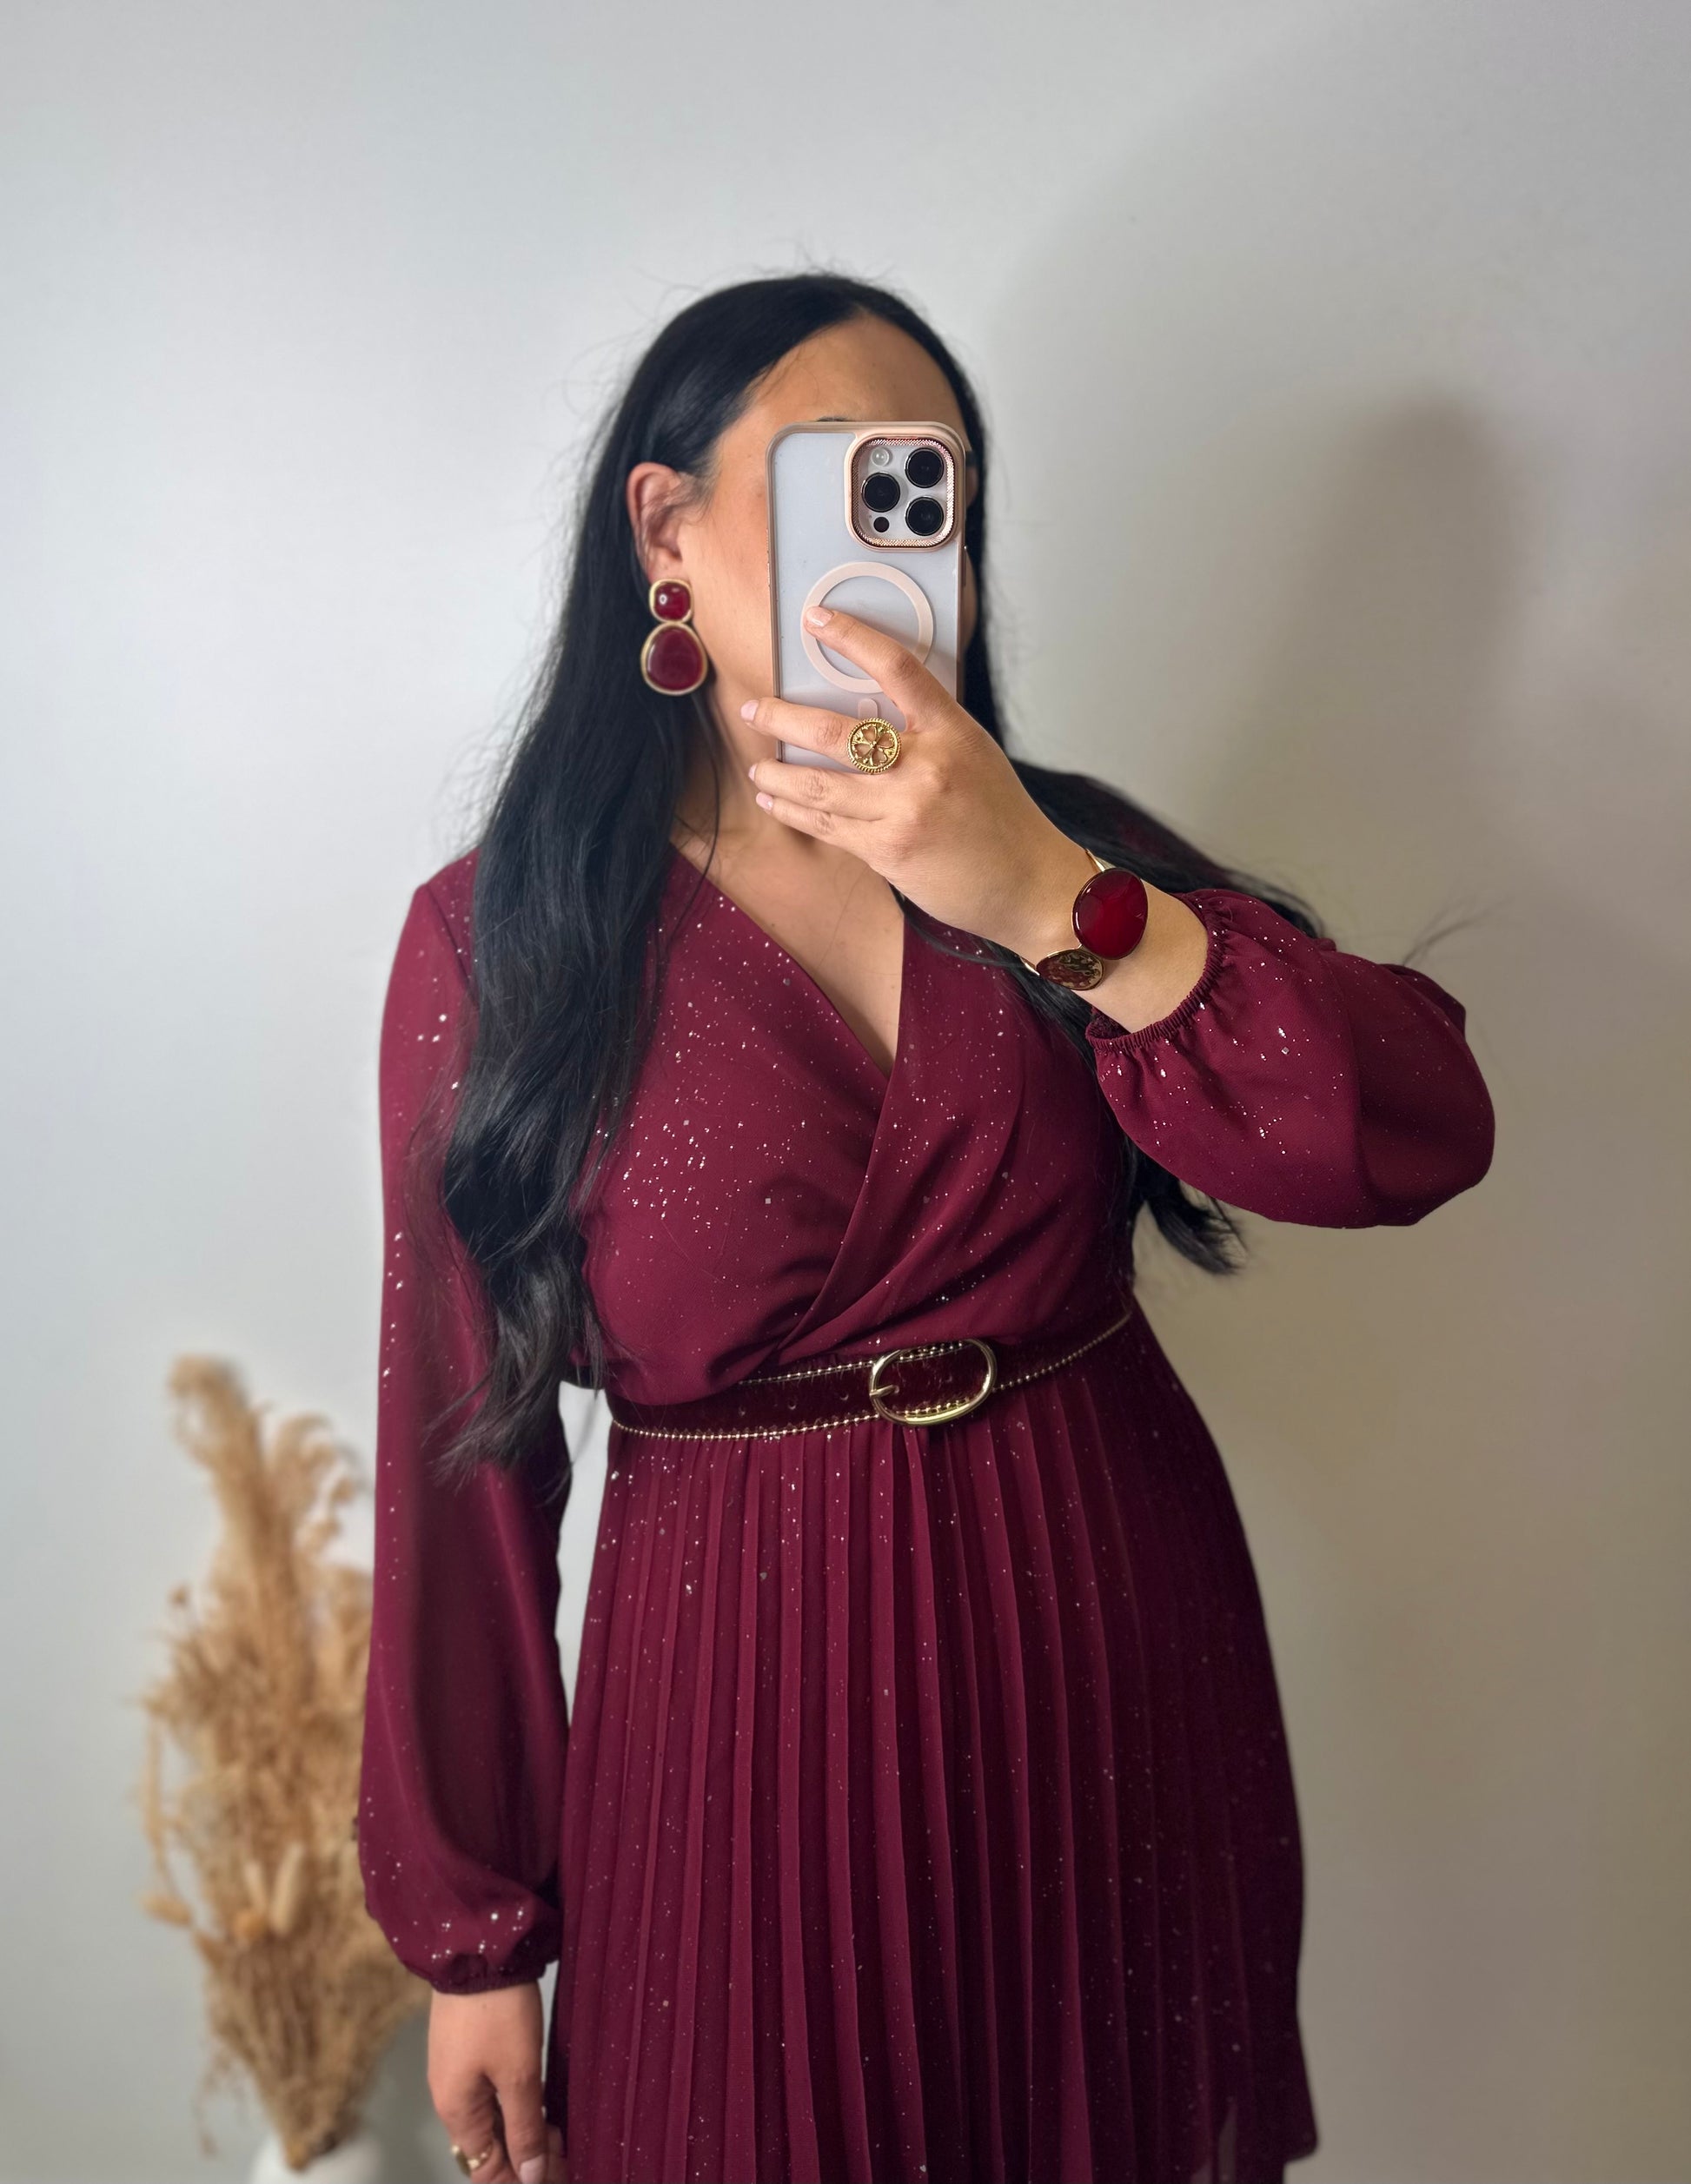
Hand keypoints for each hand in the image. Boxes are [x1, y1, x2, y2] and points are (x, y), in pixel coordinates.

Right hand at [428, 1984, 567, 2182]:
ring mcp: (457, 2072)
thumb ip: (525, 2128)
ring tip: (560, 2132)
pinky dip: (515, 2106)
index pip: (486, 2171)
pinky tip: (540, 2103)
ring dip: (523, 2132)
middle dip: (527, 2158)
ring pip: (491, 2121)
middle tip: (566, 2155)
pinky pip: (490, 2094)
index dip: (523, 2180)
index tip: (559, 2174)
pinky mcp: (467, 2049)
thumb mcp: (518, 2074)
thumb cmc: (497, 2013)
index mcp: (458, 2112)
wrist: (476, 1947)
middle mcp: (452, 2098)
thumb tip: (531, 2177)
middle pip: (488, 2149)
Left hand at [743, 604, 1095, 964]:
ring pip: (819, 786)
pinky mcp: (887, 849)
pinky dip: (794, 814)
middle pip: (836, 732)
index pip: (897, 668)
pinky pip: (827, 826)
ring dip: (777, 777)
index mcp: (951, 731)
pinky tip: (776, 805)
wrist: (1027, 881)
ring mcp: (903, 810)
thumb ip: (926, 733)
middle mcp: (925, 766)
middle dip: (783, 719)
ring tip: (757, 771)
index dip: (853, 637)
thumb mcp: (974, 754)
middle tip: (756, 711)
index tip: (816, 620)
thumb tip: (866, 716)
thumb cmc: (1000, 817)